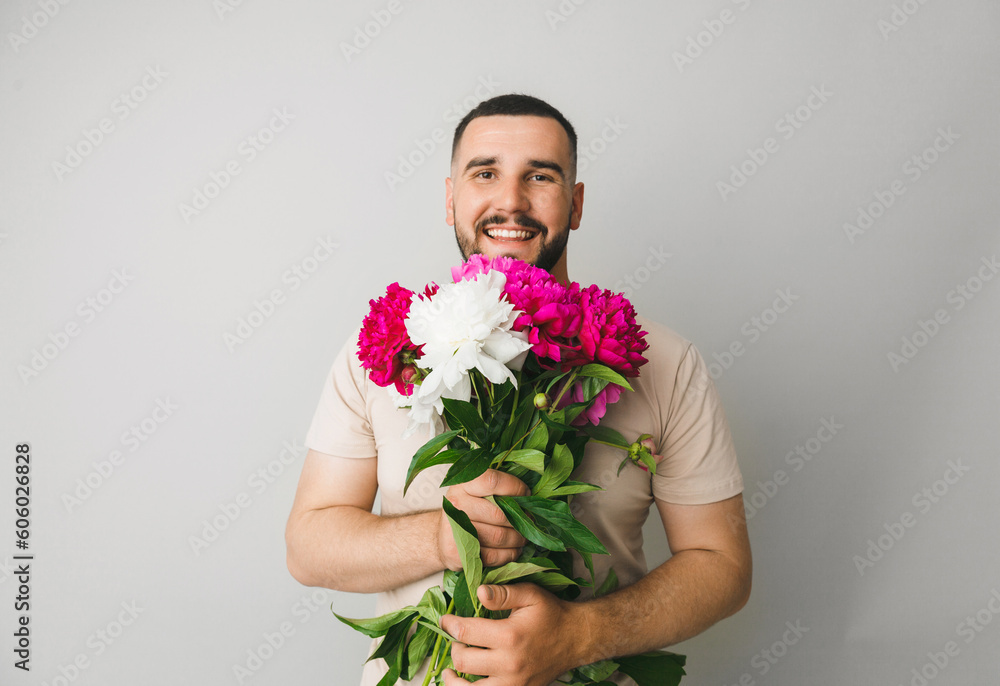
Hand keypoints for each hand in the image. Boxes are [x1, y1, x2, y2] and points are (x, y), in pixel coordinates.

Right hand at [438, 469, 528, 570]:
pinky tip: (514, 550)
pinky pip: (493, 556)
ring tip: (523, 537)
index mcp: (463, 484)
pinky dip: (509, 554)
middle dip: (521, 520)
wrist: (442, 536)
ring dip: (518, 539)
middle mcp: (456, 504)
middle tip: (529, 522)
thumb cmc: (468, 510)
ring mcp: (455, 529)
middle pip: (499, 514)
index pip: (492, 481)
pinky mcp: (457, 553)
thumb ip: (499, 488)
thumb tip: (530, 497)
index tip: (526, 495)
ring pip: (499, 537)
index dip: (515, 488)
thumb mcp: (478, 491)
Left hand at [440, 583, 584, 685]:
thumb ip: (503, 594)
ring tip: (451, 671)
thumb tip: (478, 592)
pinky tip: (468, 683)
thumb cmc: (551, 614)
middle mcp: (509, 664)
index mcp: (509, 636)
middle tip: (456, 640)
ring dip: (454, 680)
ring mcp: (513, 684)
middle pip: (463, 662)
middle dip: (454, 648)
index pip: (465, 632)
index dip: (449, 624)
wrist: (576, 639)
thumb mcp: (530, 595)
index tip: (446, 620)